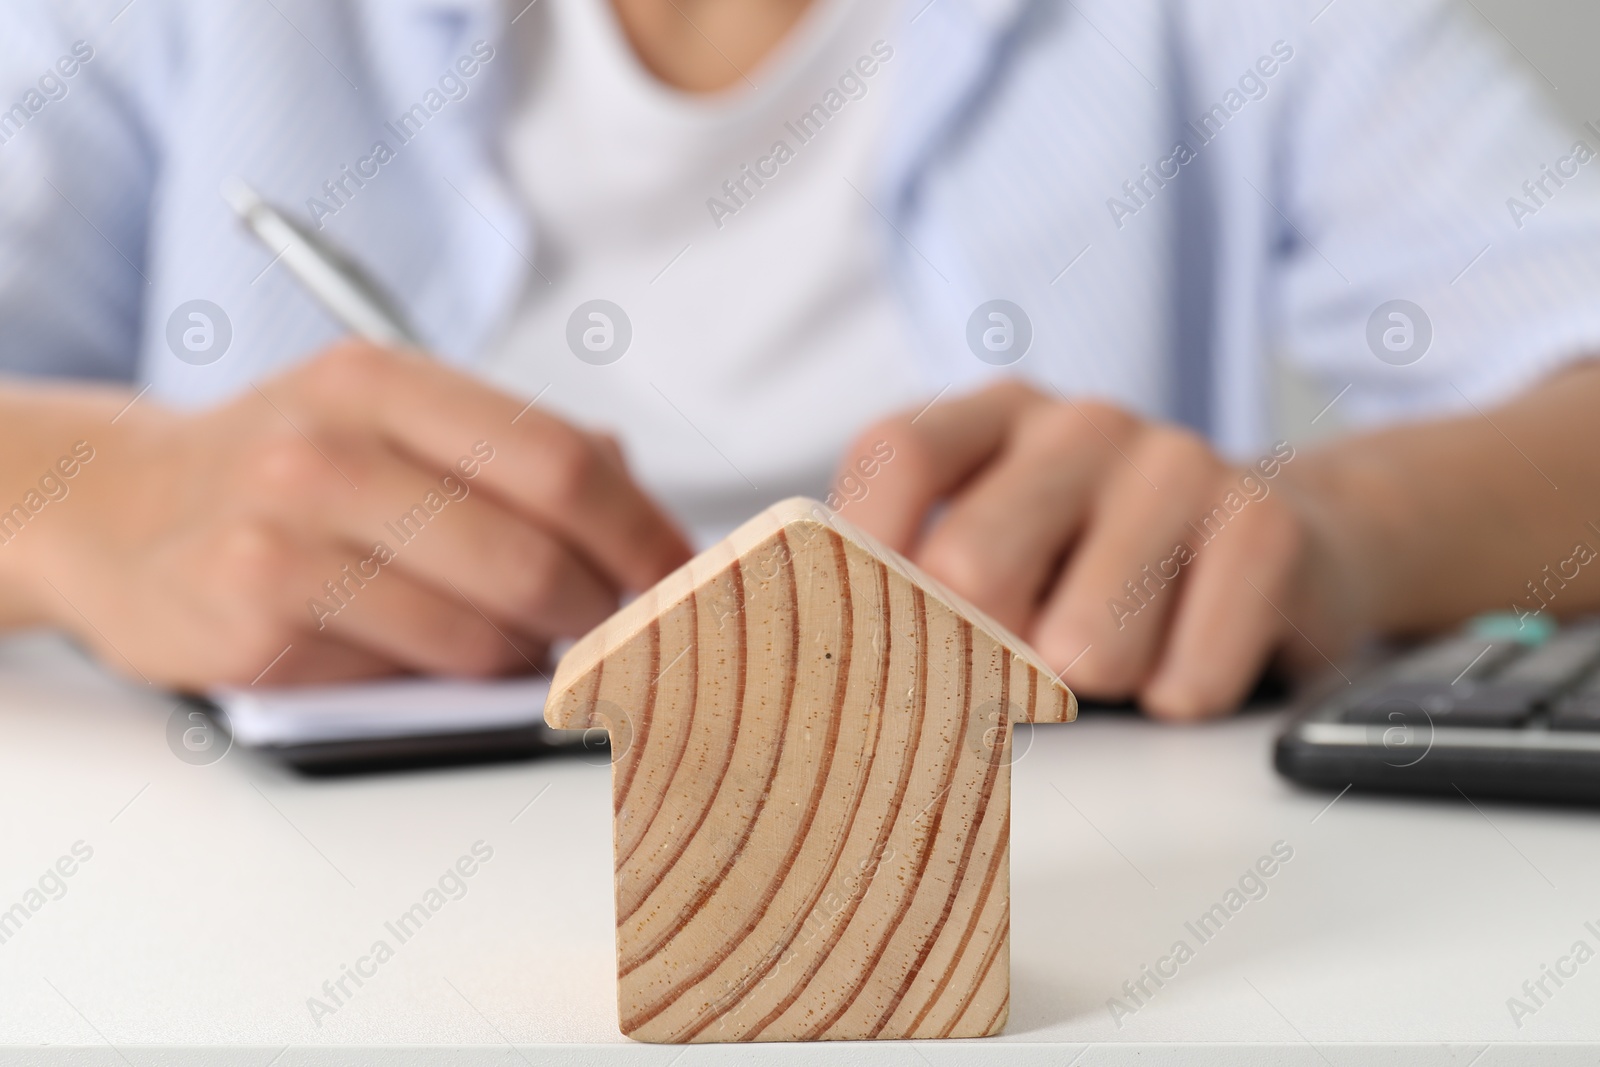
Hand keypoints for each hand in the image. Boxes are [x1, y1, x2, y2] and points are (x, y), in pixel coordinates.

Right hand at [0, 343, 692, 687]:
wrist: (117, 512)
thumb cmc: (287, 474)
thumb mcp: (389, 421)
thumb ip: (513, 451)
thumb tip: (641, 502)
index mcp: (384, 379)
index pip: (559, 461)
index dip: (643, 531)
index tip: (687, 577)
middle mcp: (331, 447)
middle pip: (535, 554)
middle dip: (605, 611)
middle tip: (623, 632)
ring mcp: (283, 534)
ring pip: (483, 633)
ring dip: (529, 657)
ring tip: (518, 643)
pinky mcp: (254, 623)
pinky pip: (408, 678)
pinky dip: (443, 681)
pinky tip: (419, 653)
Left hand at [830, 381, 1354, 719]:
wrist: (1284, 549)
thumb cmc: (1099, 568)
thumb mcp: (995, 550)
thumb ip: (905, 578)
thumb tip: (821, 663)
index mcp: (994, 416)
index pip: (898, 458)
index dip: (865, 557)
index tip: (867, 641)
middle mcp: (1081, 424)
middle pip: (968, 564)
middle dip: (979, 655)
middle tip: (1013, 670)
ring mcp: (1178, 463)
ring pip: (1080, 645)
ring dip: (1091, 690)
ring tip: (1116, 657)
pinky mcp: (1264, 527)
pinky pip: (1185, 678)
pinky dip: (1176, 699)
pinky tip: (1185, 663)